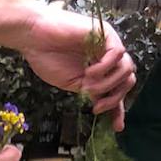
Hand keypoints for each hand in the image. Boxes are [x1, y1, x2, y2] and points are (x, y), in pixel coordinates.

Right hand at [21, 11, 135, 131]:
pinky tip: (88, 72)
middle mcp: (106, 56)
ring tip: (87, 85)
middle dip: (115, 98)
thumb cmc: (46, 57)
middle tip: (97, 106)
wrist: (33, 38)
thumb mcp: (71, 83)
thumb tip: (102, 102)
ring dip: (107, 84)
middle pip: (127, 80)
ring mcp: (106, 44)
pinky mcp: (104, 33)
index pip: (117, 89)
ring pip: (126, 69)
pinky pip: (117, 54)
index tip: (116, 127)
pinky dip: (104, 69)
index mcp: (98, 68)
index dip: (119, 108)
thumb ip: (89, 90)